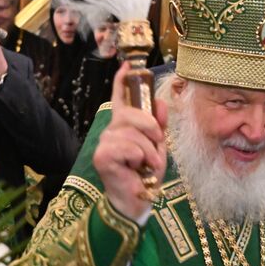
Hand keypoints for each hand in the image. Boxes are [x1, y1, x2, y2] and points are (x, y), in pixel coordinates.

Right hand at [92, 63, 167, 221]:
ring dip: (149, 151)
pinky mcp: (102, 156)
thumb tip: (162, 104)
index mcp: (124, 126)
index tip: (127, 66)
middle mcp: (111, 131)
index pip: (120, 98)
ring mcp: (105, 143)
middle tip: (156, 146)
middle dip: (151, 129)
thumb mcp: (159, 146)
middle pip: (131, 114)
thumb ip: (160, 126)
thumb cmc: (145, 174)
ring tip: (147, 164)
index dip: (122, 81)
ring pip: (133, 134)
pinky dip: (139, 158)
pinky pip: (129, 147)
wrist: (137, 200)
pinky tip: (135, 168)